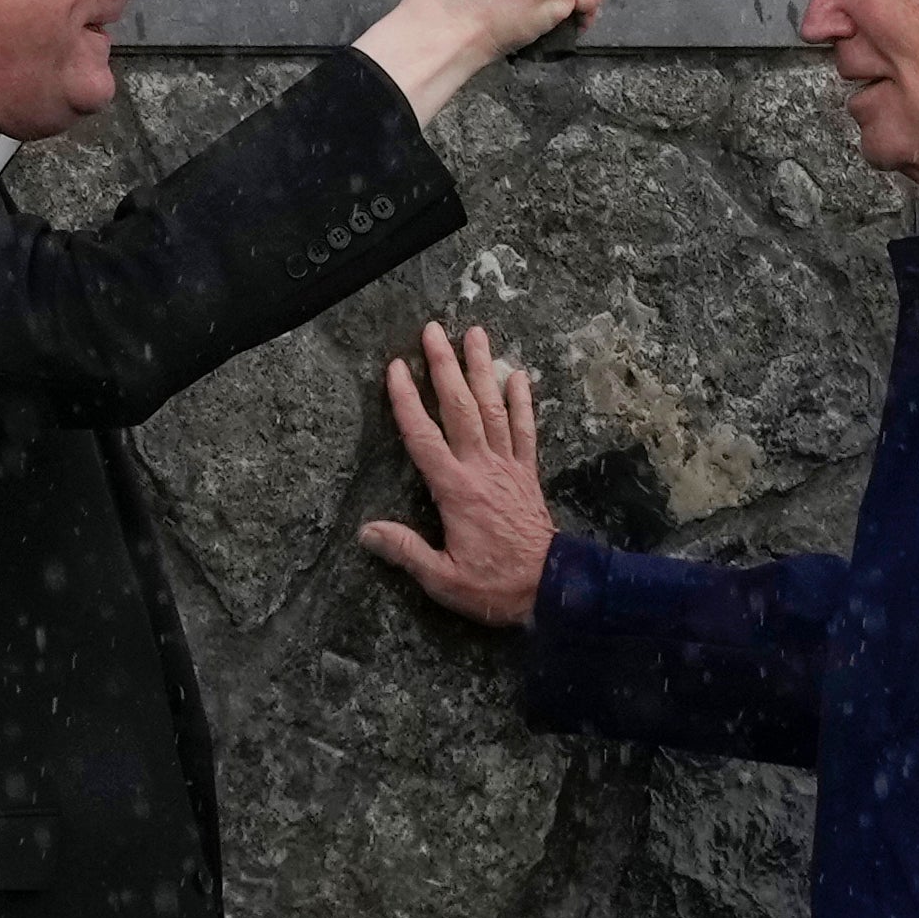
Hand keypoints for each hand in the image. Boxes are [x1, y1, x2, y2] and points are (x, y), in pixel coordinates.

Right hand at [358, 322, 557, 626]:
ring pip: (493, 408)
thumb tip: (366, 531)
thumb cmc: (493, 585)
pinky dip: (523, 401)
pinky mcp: (527, 473)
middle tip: (433, 330)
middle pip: (459, 407)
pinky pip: (525, 430)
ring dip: (482, 369)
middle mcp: (481, 468)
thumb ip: (405, 550)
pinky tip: (518, 374)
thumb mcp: (442, 579)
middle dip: (445, 366)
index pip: (423, 436)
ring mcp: (508, 466)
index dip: (407, 400)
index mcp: (454, 489)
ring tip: (475, 334)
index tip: (396, 366)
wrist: (552, 587)